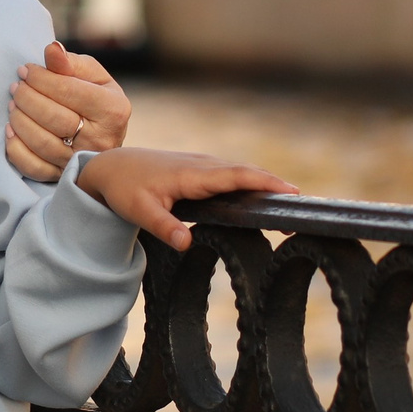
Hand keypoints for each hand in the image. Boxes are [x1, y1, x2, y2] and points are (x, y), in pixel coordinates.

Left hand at [5, 43, 131, 180]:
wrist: (103, 135)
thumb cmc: (95, 98)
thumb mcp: (92, 75)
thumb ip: (70, 62)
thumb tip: (51, 49)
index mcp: (112, 110)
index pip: (69, 91)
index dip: (41, 79)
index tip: (25, 70)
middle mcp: (101, 139)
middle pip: (54, 118)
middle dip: (28, 98)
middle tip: (16, 87)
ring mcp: (81, 161)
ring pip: (42, 144)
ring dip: (20, 120)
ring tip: (13, 104)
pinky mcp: (62, 176)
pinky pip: (34, 169)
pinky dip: (16, 150)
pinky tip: (11, 130)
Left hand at [73, 148, 295, 250]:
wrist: (111, 168)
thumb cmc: (125, 190)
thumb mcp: (139, 212)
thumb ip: (163, 227)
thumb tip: (186, 244)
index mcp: (193, 175)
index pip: (237, 175)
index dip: (265, 182)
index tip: (291, 192)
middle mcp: (203, 166)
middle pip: (247, 174)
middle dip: (275, 188)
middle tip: (301, 210)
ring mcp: (203, 166)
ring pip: (241, 173)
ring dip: (265, 185)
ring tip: (289, 208)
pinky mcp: (201, 171)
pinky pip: (232, 175)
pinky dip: (251, 184)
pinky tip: (262, 199)